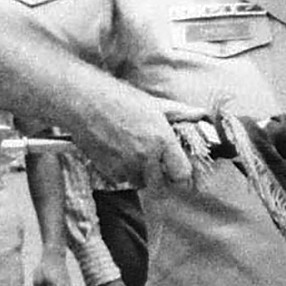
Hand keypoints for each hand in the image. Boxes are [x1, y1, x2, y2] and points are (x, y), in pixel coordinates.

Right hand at [82, 90, 207, 190]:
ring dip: (143, 175)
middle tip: (159, 165)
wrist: (83, 102)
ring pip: (141, 183)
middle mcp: (145, 157)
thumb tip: (201, 114)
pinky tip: (120, 153)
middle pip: (162, 186)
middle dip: (163, 178)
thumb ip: (181, 113)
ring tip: (137, 154)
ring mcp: (125, 166)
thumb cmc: (119, 99)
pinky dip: (124, 172)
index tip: (179, 170)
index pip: (182, 175)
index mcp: (161, 141)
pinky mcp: (108, 170)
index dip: (182, 174)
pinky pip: (122, 179)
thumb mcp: (155, 104)